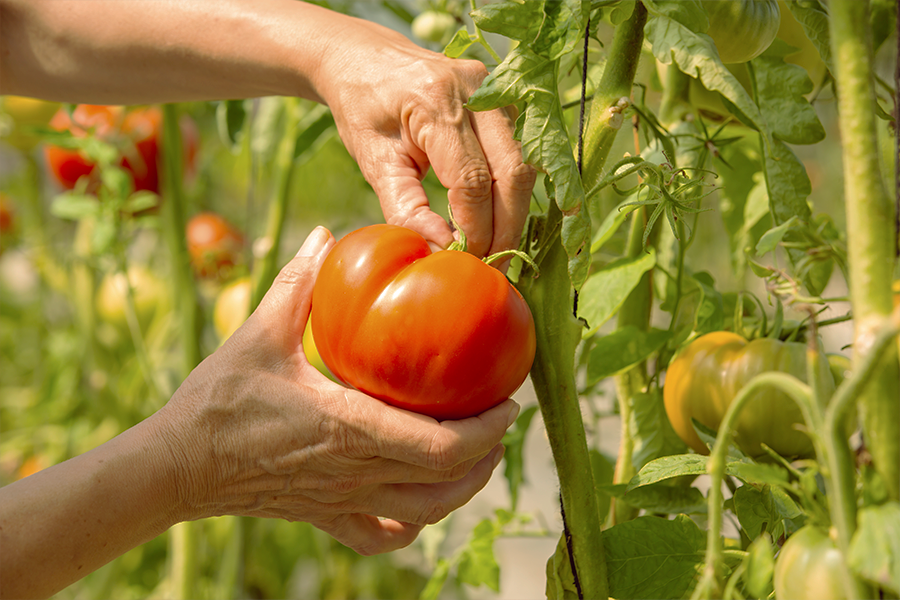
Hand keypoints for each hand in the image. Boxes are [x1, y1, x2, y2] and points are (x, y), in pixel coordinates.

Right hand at [157, 227, 517, 554]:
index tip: (508, 400)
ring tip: (480, 457)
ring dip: (464, 489)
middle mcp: (355, 472)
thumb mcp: (258, 333)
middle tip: (501, 419)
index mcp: (350, 427)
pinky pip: (382, 537)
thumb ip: (299, 283)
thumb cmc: (217, 401)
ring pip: (425, 513)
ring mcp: (342, 502)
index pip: (444, 444)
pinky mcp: (325, 518)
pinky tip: (420, 503)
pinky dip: (412, 525)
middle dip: (489, 453)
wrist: (176, 465)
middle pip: (448, 482)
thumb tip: (327, 235)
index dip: (488, 429)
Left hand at [313, 17, 535, 258]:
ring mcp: (495, 88)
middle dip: (506, 226)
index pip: (471, 179)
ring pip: (525, 163)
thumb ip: (406, 210)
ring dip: (516, 211)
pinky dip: (515, 189)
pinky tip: (501, 216)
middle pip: (512, 172)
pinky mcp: (503, 97)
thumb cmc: (363, 108)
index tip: (467, 258)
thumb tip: (442, 250)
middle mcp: (475, 88)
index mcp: (434, 101)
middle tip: (493, 263)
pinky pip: (522, 150)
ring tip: (497, 245)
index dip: (476, 226)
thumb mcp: (374, 162)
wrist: (365, 58)